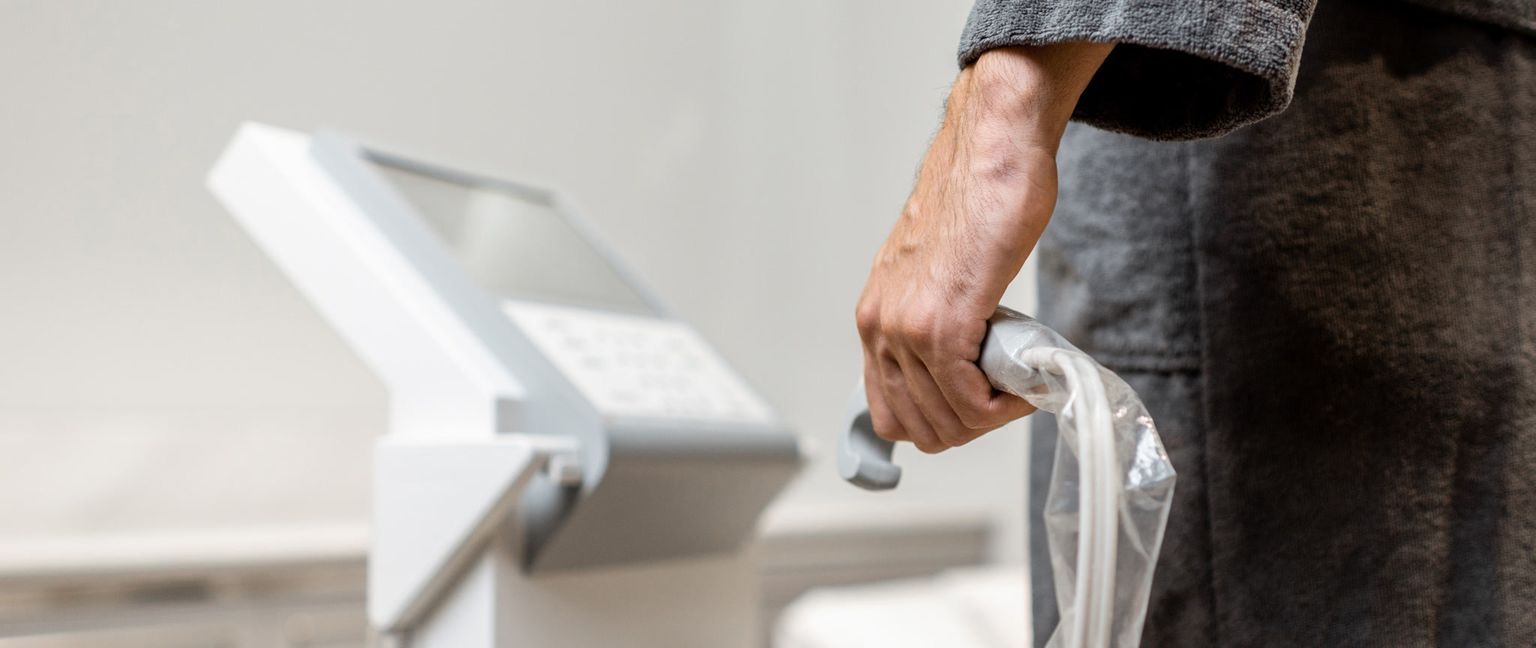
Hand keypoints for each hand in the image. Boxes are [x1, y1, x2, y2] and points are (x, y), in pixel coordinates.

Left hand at [855, 42, 1112, 452]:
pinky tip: (1026, 385)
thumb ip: (935, 317)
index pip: (890, 414)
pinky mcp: (943, 324)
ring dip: (991, 418)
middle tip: (1008, 399)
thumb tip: (960, 363)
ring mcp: (907, 329)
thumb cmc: (979, 199)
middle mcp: (880, 328)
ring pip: (946, 422)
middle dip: (970, 427)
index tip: (979, 403)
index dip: (940, 422)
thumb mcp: (937, 273)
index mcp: (876, 319)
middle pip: (918, 427)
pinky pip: (969, 400)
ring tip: (1021, 385)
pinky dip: (1004, 408)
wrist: (993, 151)